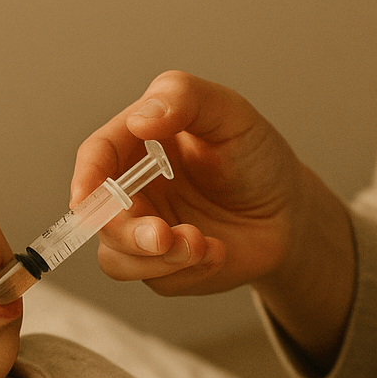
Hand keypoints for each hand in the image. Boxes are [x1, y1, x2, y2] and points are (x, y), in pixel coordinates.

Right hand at [72, 71, 355, 365]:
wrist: (290, 212)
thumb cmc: (257, 157)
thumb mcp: (230, 114)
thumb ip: (186, 98)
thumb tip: (141, 118)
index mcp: (138, 143)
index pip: (96, 156)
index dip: (86, 177)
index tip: (88, 198)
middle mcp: (133, 187)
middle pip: (99, 215)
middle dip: (127, 231)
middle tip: (163, 236)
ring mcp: (145, 229)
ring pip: (117, 257)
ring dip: (156, 258)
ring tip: (201, 245)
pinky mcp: (163, 267)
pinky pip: (155, 279)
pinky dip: (186, 270)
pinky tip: (218, 251)